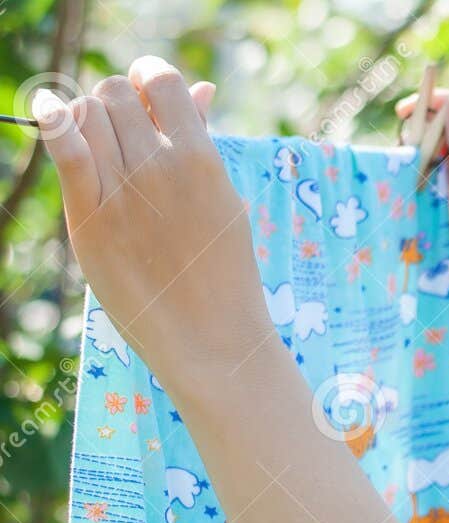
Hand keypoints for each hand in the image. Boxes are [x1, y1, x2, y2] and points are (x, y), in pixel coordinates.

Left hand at [33, 58, 276, 388]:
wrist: (212, 339)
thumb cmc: (224, 274)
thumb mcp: (225, 202)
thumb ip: (205, 143)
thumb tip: (198, 90)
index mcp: (202, 160)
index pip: (161, 82)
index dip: (147, 80)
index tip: (146, 98)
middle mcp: (161, 167)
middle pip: (114, 95)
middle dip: (114, 103)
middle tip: (121, 133)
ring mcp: (124, 191)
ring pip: (86, 114)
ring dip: (86, 119)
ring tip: (98, 148)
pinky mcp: (92, 218)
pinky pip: (63, 146)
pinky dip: (49, 119)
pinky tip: (45, 110)